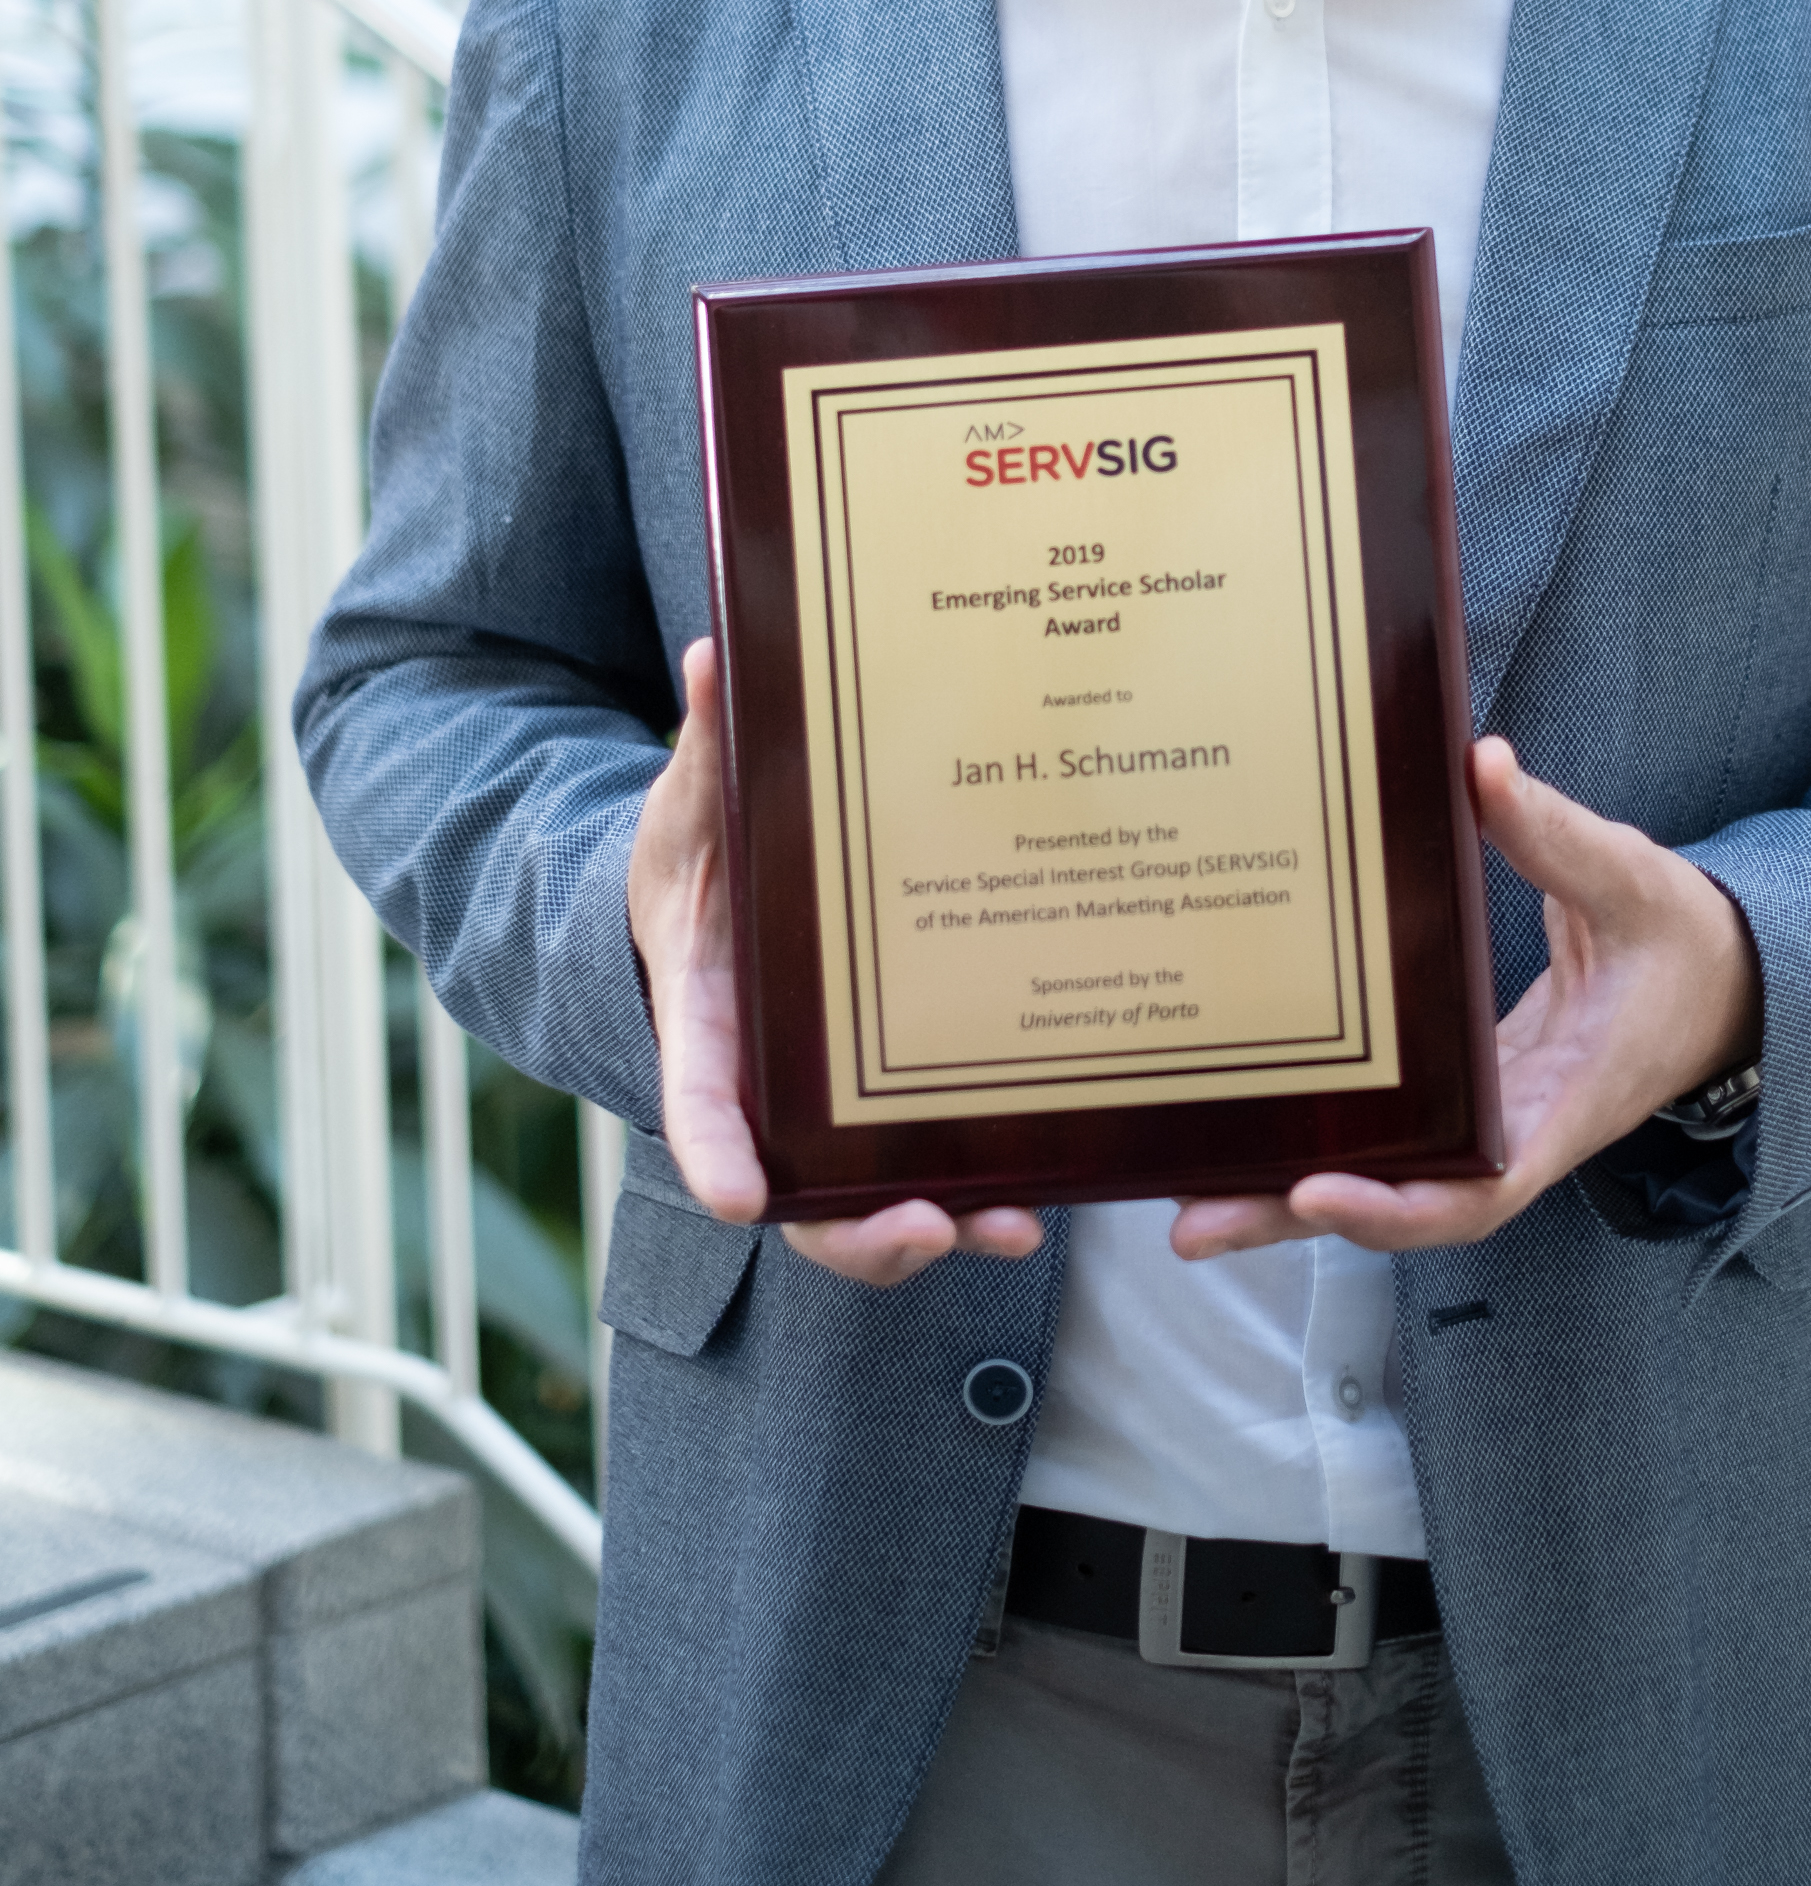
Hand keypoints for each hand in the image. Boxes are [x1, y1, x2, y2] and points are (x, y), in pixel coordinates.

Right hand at [625, 641, 1044, 1282]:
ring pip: (862, 1204)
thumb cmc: (700, 855)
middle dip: (858, 1229)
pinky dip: (971, 1193)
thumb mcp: (693, 798)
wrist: (715, 894)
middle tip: (930, 1226)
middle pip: (794, 1196)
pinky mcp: (879, 1102)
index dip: (716, 1147)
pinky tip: (1042, 1189)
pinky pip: (918, 1167)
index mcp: (707, 1017)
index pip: (697, 1096)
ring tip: (1012, 1224)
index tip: (737, 1194)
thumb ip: (708, 742)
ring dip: (934, 1228)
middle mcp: (763, 1085)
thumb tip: (716, 656)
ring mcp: (821, 1107)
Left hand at [1172, 737, 1761, 1262]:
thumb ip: (1558, 833)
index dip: (1401, 1206)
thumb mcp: (1634, 880)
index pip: (1483, 1186)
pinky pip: (1391, 1132)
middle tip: (1192, 1225)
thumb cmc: (1683, 938)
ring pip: (1384, 1178)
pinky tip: (1240, 1126)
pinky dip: (1321, 1142)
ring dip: (1286, 1198)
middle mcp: (1517, 1130)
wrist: (1722, 978)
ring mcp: (1488, 1119)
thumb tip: (1483, 765)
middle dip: (1297, 1221)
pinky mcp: (1467, 1093)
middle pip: (1403, 1203)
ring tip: (1183, 1202)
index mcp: (1566, 1102)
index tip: (1319, 1193)